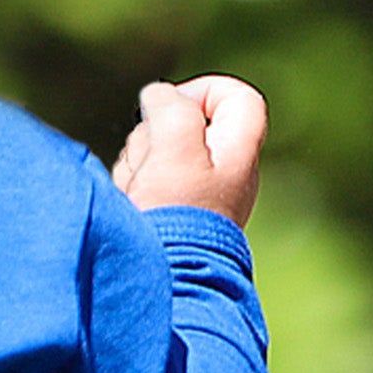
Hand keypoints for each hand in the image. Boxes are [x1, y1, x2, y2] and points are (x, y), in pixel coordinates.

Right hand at [111, 75, 266, 228]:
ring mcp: (195, 193)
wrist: (163, 282)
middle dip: (157, 133)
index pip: (236, 97)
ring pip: (159, 150)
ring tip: (141, 191)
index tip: (173, 108)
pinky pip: (145, 178)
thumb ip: (171, 109)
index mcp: (239, 154)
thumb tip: (158, 96)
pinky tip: (133, 205)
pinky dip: (134, 184)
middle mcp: (223, 172)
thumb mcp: (176, 149)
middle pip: (186, 123)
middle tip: (152, 161)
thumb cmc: (175, 217)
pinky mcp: (169, 210)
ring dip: (140, 161)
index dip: (203, 90)